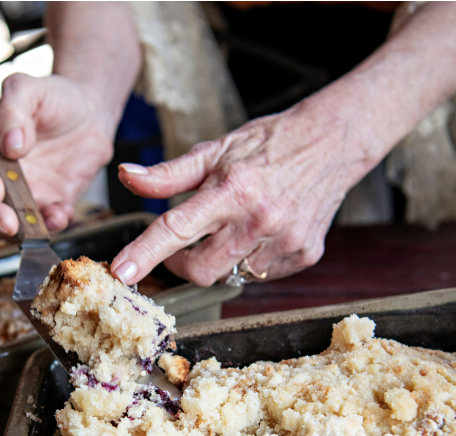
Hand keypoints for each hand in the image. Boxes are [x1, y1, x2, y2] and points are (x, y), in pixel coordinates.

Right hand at [0, 73, 114, 236]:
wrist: (89, 114)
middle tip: (6, 220)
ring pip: (2, 219)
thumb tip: (9, 144)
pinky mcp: (42, 204)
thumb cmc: (52, 97)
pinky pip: (42, 222)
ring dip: (16, 228)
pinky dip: (50, 223)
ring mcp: (14, 191)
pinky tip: (60, 213)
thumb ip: (14, 108)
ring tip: (34, 227)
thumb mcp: (30, 88)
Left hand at [109, 103, 375, 286]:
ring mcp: (286, 241)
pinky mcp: (305, 254)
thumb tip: (127, 176)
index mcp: (232, 190)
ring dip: (222, 259)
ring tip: (235, 227)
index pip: (177, 229)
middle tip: (182, 245)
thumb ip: (169, 173)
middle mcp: (259, 220)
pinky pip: (263, 273)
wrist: (332, 141)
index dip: (145, 253)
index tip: (122, 272)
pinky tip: (262, 232)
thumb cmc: (269, 143)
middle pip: (202, 269)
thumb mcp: (215, 150)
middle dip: (183, 264)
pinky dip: (253, 259)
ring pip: (232, 274)